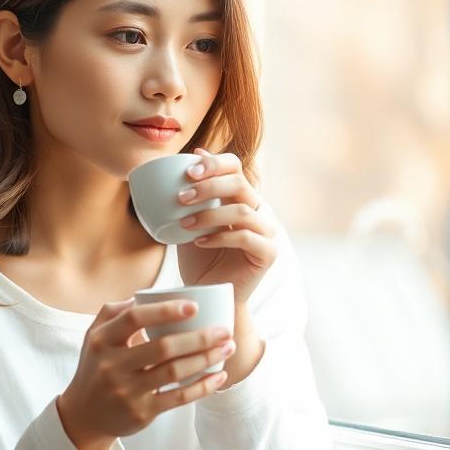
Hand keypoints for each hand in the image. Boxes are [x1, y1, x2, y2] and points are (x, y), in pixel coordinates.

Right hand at [57, 297, 235, 449]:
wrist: (84, 415)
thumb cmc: (96, 367)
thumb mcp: (94, 336)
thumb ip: (115, 312)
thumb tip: (143, 294)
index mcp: (102, 340)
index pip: (135, 319)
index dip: (166, 311)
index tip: (194, 306)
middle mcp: (112, 365)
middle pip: (163, 347)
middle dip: (200, 337)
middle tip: (225, 331)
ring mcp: (127, 391)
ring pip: (174, 372)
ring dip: (206, 359)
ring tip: (228, 348)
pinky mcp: (142, 412)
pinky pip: (178, 398)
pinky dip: (203, 387)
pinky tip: (220, 376)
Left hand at [175, 148, 277, 305]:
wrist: (206, 294)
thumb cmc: (197, 258)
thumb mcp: (187, 222)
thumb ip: (190, 195)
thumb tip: (192, 155)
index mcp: (237, 198)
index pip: (234, 167)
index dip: (214, 163)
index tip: (188, 170)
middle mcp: (254, 210)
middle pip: (239, 183)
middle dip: (209, 185)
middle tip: (181, 197)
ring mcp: (265, 231)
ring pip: (242, 210)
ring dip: (209, 214)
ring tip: (184, 224)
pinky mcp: (268, 253)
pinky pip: (246, 237)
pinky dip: (220, 237)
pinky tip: (200, 242)